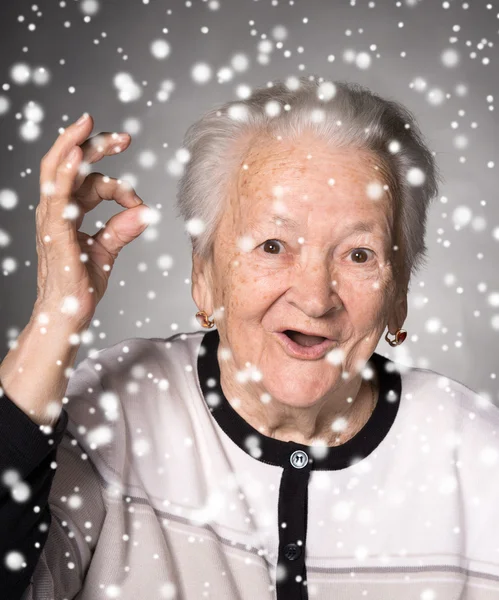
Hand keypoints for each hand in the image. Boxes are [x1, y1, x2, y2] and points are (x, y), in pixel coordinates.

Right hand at [34, 113, 149, 328]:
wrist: (68, 313)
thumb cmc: (81, 284)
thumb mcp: (107, 251)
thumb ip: (122, 229)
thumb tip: (145, 212)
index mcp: (68, 212)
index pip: (89, 182)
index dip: (118, 185)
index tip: (139, 201)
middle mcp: (56, 210)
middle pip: (70, 165)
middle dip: (95, 146)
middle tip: (122, 138)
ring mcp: (52, 218)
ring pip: (57, 170)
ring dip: (75, 144)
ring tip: (89, 124)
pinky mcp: (55, 230)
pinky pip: (57, 194)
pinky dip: (66, 171)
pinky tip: (76, 153)